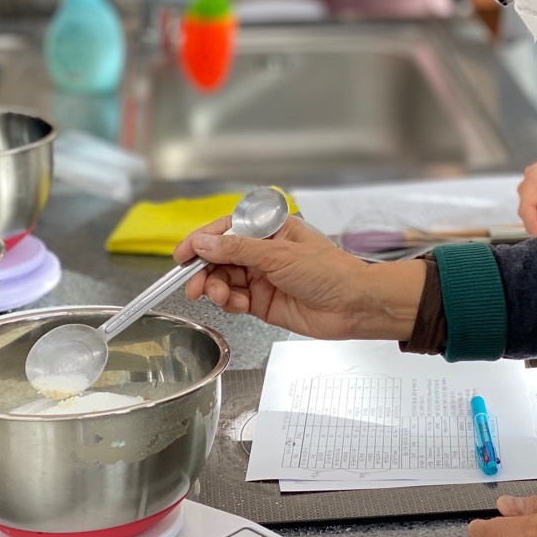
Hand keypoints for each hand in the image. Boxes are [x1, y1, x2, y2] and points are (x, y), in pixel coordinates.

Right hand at [175, 215, 425, 340]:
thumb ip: (238, 250)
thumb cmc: (330, 272)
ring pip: (223, 280)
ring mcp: (262, 278)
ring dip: (215, 288)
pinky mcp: (263, 302)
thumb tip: (203, 244)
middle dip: (204, 270)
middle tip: (193, 284)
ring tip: (218, 296)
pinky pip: (234, 300)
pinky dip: (228, 302)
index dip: (202, 241)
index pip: (226, 230)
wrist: (353, 306)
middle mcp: (263, 252)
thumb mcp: (279, 255)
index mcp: (269, 230)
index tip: (182, 254)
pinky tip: (234, 304)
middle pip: (220, 257)